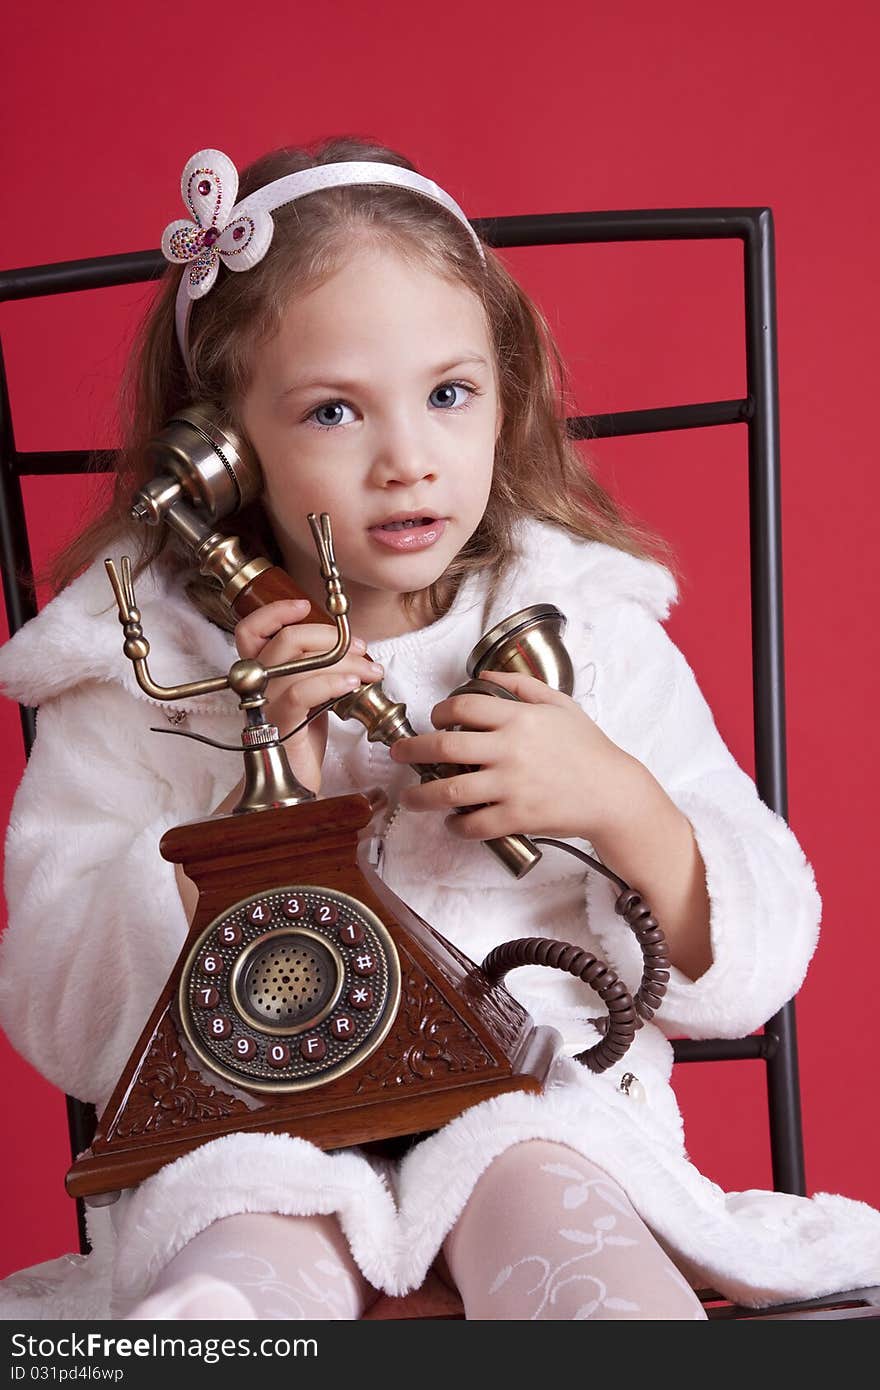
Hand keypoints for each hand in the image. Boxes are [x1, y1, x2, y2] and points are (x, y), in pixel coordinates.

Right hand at [233, 599, 383, 793]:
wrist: (293, 785)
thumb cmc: (302, 740)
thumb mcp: (311, 695)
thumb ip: (317, 668)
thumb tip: (348, 646)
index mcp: (262, 674)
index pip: (251, 630)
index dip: (275, 612)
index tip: (306, 605)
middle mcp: (257, 686)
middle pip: (285, 639)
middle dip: (331, 636)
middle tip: (362, 648)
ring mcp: (265, 706)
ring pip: (298, 662)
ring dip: (343, 660)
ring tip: (370, 672)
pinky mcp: (279, 726)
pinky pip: (301, 693)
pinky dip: (331, 682)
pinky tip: (354, 686)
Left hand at [389, 669, 637, 841]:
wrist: (613, 793)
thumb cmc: (588, 748)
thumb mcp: (560, 704)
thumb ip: (521, 686)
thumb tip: (486, 676)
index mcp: (518, 718)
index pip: (463, 707)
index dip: (439, 711)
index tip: (432, 719)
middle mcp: (509, 750)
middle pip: (444, 746)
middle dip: (412, 750)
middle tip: (399, 755)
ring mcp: (511, 786)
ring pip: (450, 790)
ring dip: (422, 796)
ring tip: (411, 798)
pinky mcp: (517, 817)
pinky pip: (475, 825)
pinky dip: (457, 826)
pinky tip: (452, 823)